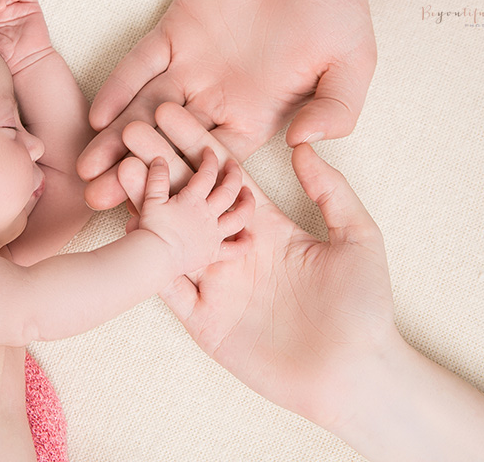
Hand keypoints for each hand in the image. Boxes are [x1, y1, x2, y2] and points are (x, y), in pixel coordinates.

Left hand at [78, 0, 376, 209]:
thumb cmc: (340, 9)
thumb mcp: (353, 62)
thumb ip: (336, 107)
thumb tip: (306, 143)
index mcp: (255, 118)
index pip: (215, 163)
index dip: (189, 192)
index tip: (162, 219)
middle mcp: (217, 99)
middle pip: (170, 146)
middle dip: (137, 174)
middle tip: (101, 203)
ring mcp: (192, 66)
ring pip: (146, 110)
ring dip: (116, 139)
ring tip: (86, 171)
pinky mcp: (176, 32)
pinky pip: (142, 63)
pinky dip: (121, 86)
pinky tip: (98, 113)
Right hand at [118, 103, 393, 427]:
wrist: (355, 374)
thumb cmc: (364, 308)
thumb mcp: (357, 237)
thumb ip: (331, 191)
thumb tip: (305, 145)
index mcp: (266, 225)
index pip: (222, 176)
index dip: (195, 142)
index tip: (169, 110)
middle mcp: (235, 249)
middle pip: (189, 198)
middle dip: (158, 163)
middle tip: (129, 130)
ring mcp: (217, 284)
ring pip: (172, 237)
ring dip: (146, 203)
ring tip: (119, 169)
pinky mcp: (204, 319)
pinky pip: (169, 285)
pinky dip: (148, 259)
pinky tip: (130, 227)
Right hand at [133, 148, 253, 275]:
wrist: (155, 257)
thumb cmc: (152, 229)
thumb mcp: (151, 199)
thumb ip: (157, 178)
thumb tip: (159, 159)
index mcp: (193, 200)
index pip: (207, 173)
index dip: (210, 160)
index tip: (209, 152)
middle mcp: (208, 214)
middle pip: (228, 191)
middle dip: (234, 175)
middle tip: (233, 166)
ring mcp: (213, 234)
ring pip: (239, 216)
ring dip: (246, 204)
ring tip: (248, 195)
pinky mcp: (213, 252)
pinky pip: (234, 249)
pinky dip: (243, 243)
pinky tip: (248, 237)